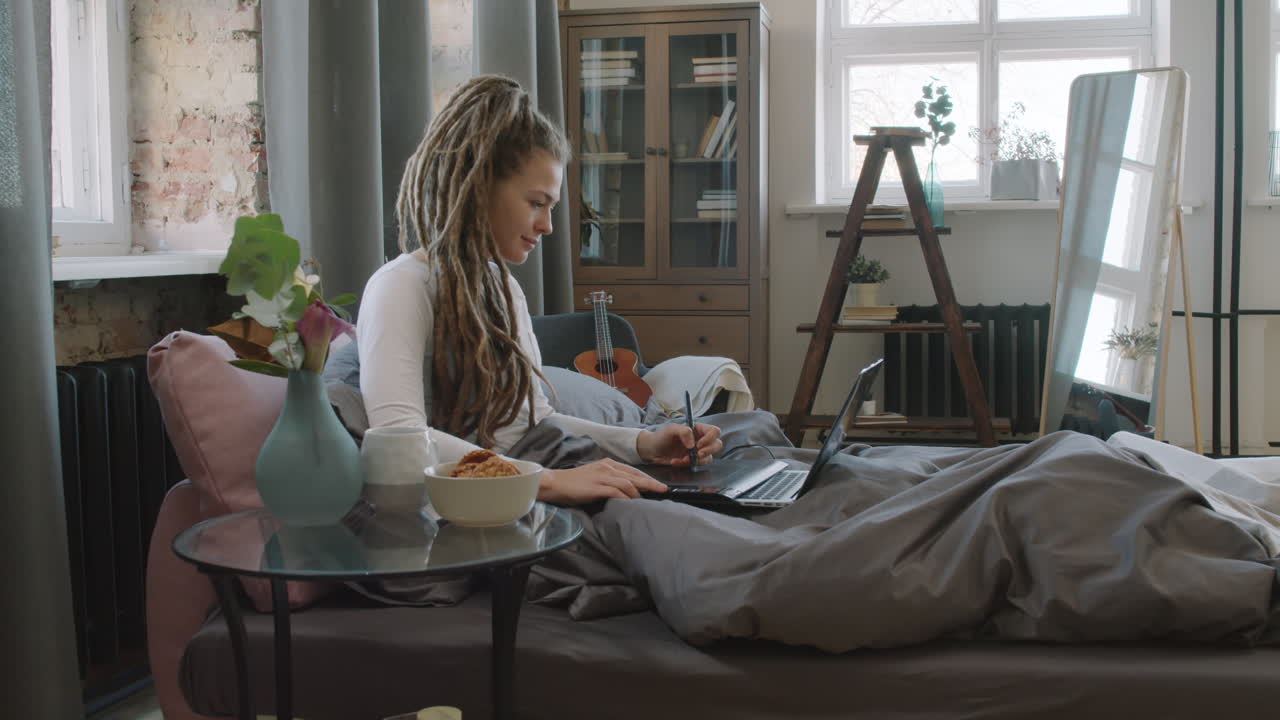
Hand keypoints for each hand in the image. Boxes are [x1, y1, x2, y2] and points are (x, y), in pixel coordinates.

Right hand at [539, 459, 668, 505]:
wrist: (554, 483)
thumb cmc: (573, 483)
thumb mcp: (594, 477)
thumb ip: (609, 481)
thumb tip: (624, 491)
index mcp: (607, 464)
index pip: (632, 470)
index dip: (647, 478)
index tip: (658, 485)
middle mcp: (607, 467)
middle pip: (635, 475)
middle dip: (651, 483)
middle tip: (663, 490)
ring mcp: (602, 475)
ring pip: (628, 482)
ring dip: (640, 492)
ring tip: (650, 499)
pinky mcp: (597, 486)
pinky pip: (617, 491)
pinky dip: (627, 497)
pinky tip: (633, 503)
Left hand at [636, 422, 722, 466]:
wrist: (651, 451)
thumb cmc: (661, 436)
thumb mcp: (671, 429)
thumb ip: (683, 431)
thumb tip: (693, 443)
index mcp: (698, 429)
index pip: (714, 431)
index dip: (710, 438)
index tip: (698, 444)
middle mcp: (700, 440)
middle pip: (717, 444)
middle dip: (708, 451)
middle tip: (697, 454)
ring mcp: (697, 452)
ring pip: (709, 458)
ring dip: (696, 460)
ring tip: (682, 459)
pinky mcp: (692, 462)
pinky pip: (697, 465)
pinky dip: (686, 465)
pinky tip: (676, 461)